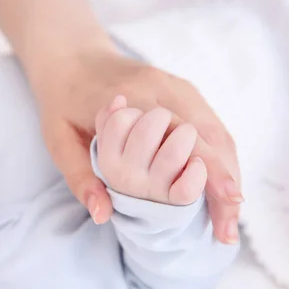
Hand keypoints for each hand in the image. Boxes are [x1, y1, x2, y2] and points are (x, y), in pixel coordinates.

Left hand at [34, 48, 240, 243]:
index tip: (225, 213)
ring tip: (230, 213)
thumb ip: (80, 177)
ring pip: (217, 130)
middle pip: (211, 136)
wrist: (71, 56)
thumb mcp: (58, 141)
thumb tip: (103, 216)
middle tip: (228, 231)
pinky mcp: (182, 89)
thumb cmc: (62, 102)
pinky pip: (211, 123)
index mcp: (134, 100)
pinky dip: (221, 156)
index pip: (185, 139)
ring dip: (229, 172)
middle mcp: (164, 89)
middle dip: (227, 184)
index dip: (210, 176)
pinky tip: (221, 183)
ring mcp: (177, 86)